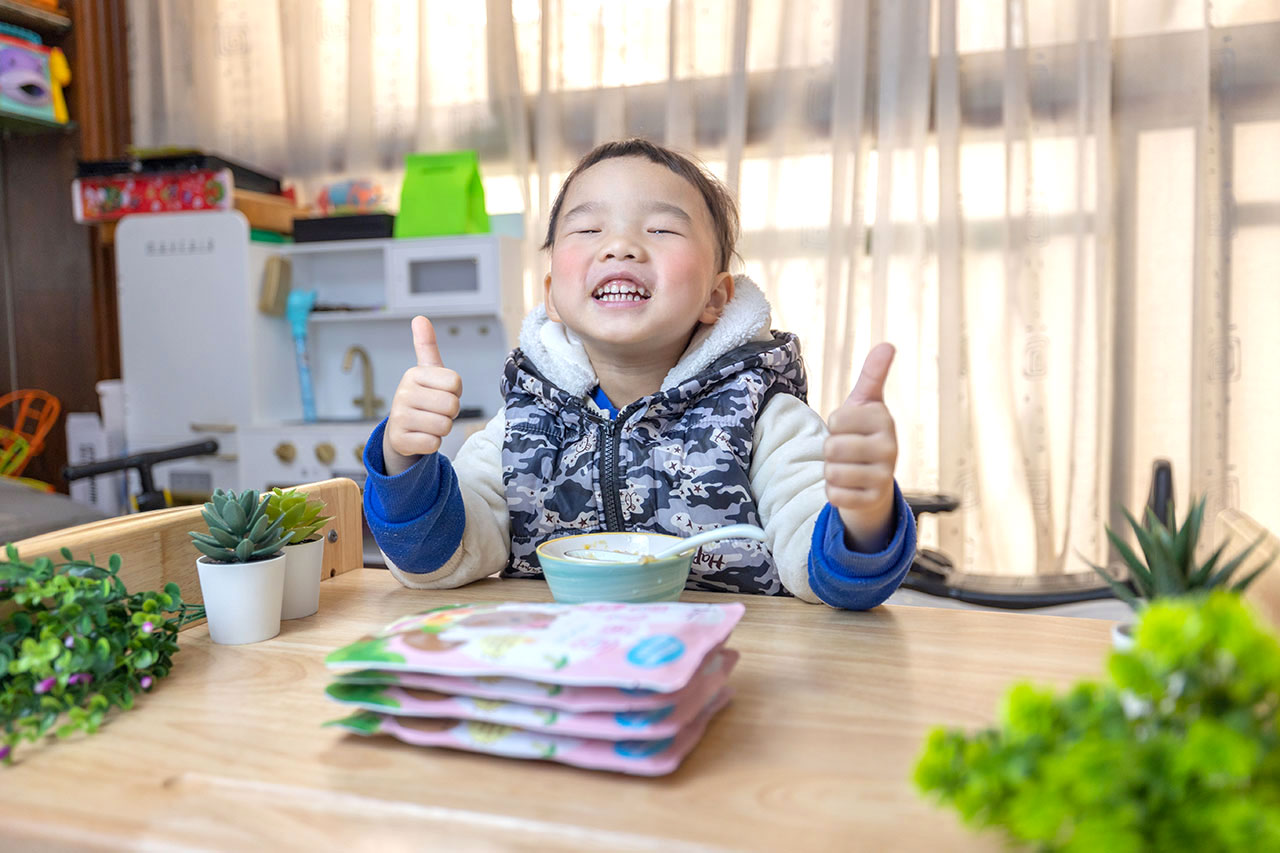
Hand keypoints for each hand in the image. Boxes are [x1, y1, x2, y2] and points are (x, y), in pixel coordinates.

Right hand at [382, 316, 462, 474]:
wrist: (401, 431)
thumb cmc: (422, 398)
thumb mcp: (427, 372)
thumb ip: (426, 346)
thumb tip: (419, 318)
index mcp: (413, 374)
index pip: (455, 382)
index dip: (455, 391)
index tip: (441, 393)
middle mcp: (403, 393)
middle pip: (451, 404)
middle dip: (450, 412)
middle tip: (436, 411)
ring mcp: (399, 417)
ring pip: (444, 425)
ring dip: (442, 428)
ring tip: (428, 423)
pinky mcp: (400, 440)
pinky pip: (434, 443)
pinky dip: (433, 443)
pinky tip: (421, 437)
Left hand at [824, 343, 898, 550]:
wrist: (875, 482)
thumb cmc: (864, 436)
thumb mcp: (866, 404)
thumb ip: (873, 375)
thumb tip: (887, 344)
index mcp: (884, 419)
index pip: (836, 419)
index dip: (834, 425)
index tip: (849, 429)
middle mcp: (890, 447)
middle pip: (832, 447)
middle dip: (830, 451)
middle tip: (846, 452)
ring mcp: (884, 476)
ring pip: (831, 472)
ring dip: (831, 472)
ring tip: (848, 469)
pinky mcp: (872, 501)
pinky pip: (834, 495)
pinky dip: (834, 492)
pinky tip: (849, 488)